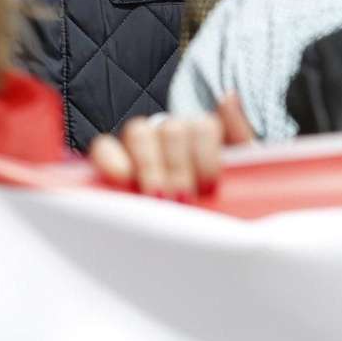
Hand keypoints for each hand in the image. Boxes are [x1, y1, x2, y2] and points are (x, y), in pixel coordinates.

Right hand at [87, 91, 252, 200]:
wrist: (201, 243)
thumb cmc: (217, 211)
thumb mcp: (238, 180)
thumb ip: (239, 136)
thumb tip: (228, 97)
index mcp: (201, 140)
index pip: (202, 126)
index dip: (206, 155)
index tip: (209, 186)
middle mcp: (169, 138)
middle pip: (172, 129)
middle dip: (179, 168)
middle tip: (182, 199)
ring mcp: (139, 151)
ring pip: (139, 132)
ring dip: (150, 165)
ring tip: (157, 198)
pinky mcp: (111, 168)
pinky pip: (103, 148)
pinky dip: (111, 159)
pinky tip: (122, 178)